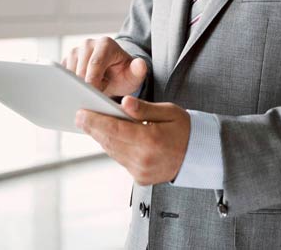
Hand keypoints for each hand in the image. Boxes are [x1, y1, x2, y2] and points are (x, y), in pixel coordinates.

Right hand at [61, 36, 147, 96]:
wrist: (114, 76)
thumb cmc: (124, 75)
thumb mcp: (134, 76)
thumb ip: (139, 70)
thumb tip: (140, 64)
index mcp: (105, 44)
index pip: (95, 63)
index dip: (94, 80)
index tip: (96, 93)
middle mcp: (88, 44)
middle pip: (80, 70)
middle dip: (86, 86)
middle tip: (97, 95)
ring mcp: (75, 52)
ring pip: (68, 75)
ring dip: (78, 86)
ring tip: (94, 88)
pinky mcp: (65, 61)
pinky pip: (61, 77)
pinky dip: (69, 86)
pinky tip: (82, 89)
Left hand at [75, 96, 190, 185]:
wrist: (199, 155)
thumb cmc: (185, 129)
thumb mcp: (169, 111)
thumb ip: (144, 109)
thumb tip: (125, 103)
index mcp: (151, 140)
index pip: (115, 129)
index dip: (96, 121)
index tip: (81, 114)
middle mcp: (144, 159)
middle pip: (110, 142)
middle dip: (94, 128)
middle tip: (80, 117)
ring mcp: (141, 171)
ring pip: (113, 152)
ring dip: (102, 138)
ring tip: (92, 125)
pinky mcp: (140, 178)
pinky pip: (121, 160)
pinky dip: (114, 148)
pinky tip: (110, 137)